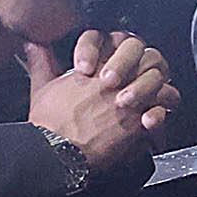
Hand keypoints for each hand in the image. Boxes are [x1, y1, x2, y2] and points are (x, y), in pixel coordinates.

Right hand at [25, 32, 172, 172]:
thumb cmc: (49, 124)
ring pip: (162, 84)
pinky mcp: (138, 125)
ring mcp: (131, 102)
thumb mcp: (41, 87)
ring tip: (150, 100)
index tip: (124, 63)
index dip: (128, 52)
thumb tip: (34, 46)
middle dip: (149, 67)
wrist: (55, 152)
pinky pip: (161, 113)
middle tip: (142, 77)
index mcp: (97, 68)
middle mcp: (118, 82)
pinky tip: (149, 122)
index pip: (124, 44)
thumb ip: (42, 63)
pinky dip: (159, 117)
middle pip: (150, 58)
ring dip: (159, 91)